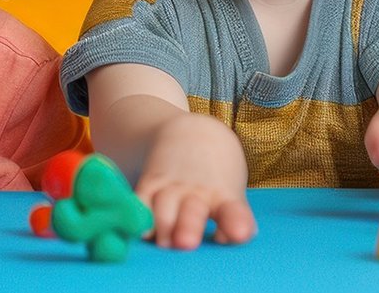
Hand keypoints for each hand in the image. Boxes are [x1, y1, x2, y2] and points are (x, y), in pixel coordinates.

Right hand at [134, 114, 256, 249]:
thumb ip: (231, 219)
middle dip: (189, 227)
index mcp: (225, 196)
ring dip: (163, 227)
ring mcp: (171, 187)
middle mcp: (198, 192)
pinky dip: (140, 215)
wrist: (191, 134)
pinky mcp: (149, 184)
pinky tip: (141, 230)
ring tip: (163, 244)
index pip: (234, 211)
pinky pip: (141, 201)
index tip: (238, 234)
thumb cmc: (216, 175)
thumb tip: (225, 240)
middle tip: (186, 243)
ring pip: (164, 208)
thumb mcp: (231, 192)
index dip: (237, 223)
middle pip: (193, 212)